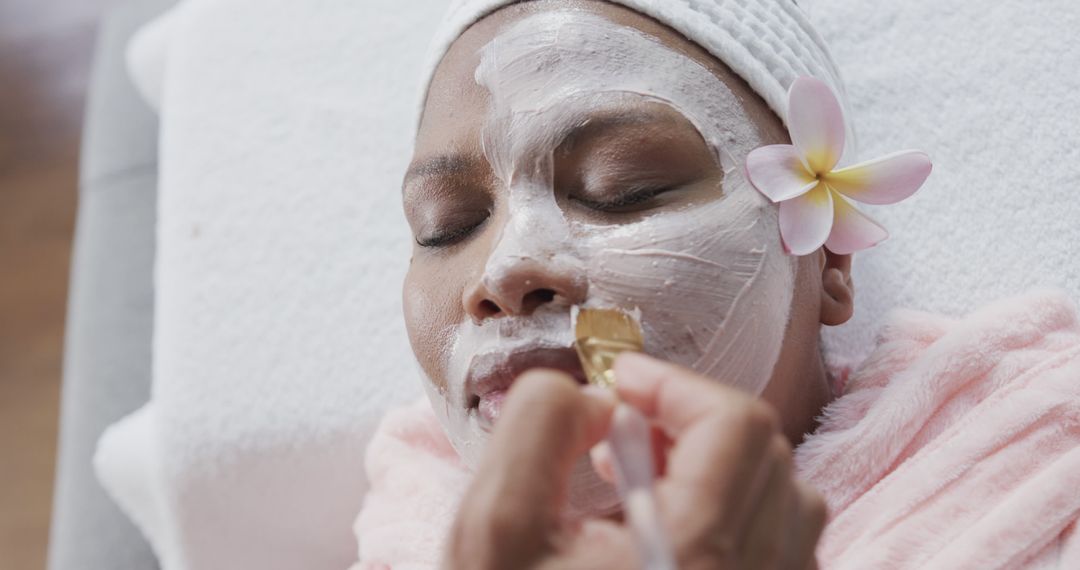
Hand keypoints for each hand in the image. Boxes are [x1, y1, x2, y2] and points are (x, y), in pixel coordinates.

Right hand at [445, 353, 825, 569]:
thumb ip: (537, 429)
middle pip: (769, 456)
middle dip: (692, 421)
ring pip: (791, 504)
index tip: (617, 384)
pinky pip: (786, 553)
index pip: (734, 425)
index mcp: (695, 554)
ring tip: (647, 481)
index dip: (672, 384)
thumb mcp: (493, 528)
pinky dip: (743, 516)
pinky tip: (673, 531)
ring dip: (724, 467)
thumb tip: (597, 396)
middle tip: (623, 434)